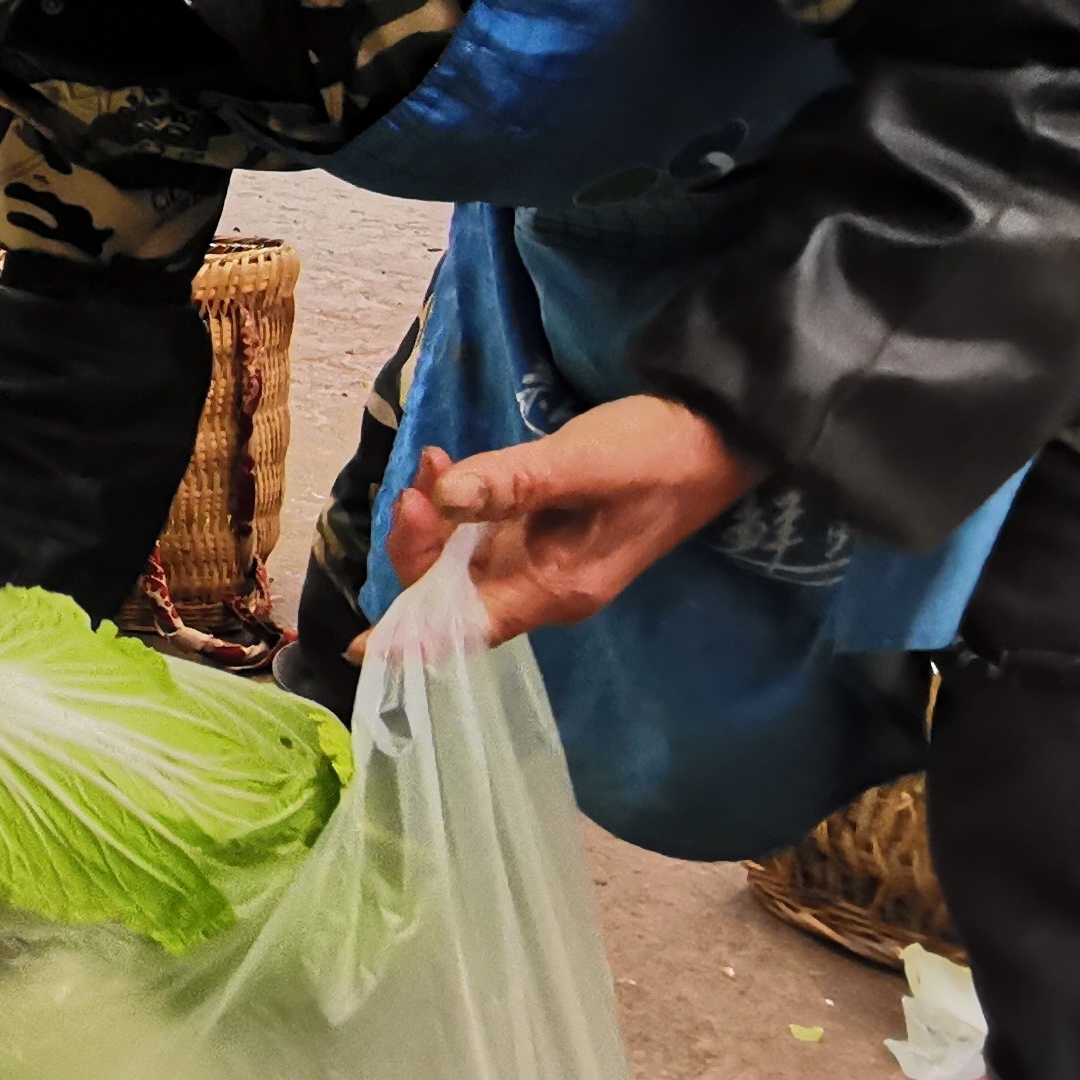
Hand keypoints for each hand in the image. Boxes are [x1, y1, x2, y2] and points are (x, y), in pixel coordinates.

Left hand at [385, 395, 763, 643]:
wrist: (720, 431)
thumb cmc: (657, 452)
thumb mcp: (581, 463)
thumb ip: (512, 482)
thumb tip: (441, 499)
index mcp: (555, 589)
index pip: (468, 630)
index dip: (412, 641)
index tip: (359, 648)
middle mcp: (545, 585)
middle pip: (455, 593)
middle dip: (418, 547)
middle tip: (414, 488)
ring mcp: (545, 557)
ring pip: (463, 560)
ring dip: (433, 520)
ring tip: (433, 461)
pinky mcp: (547, 526)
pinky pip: (483, 531)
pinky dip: (458, 504)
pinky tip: (449, 464)